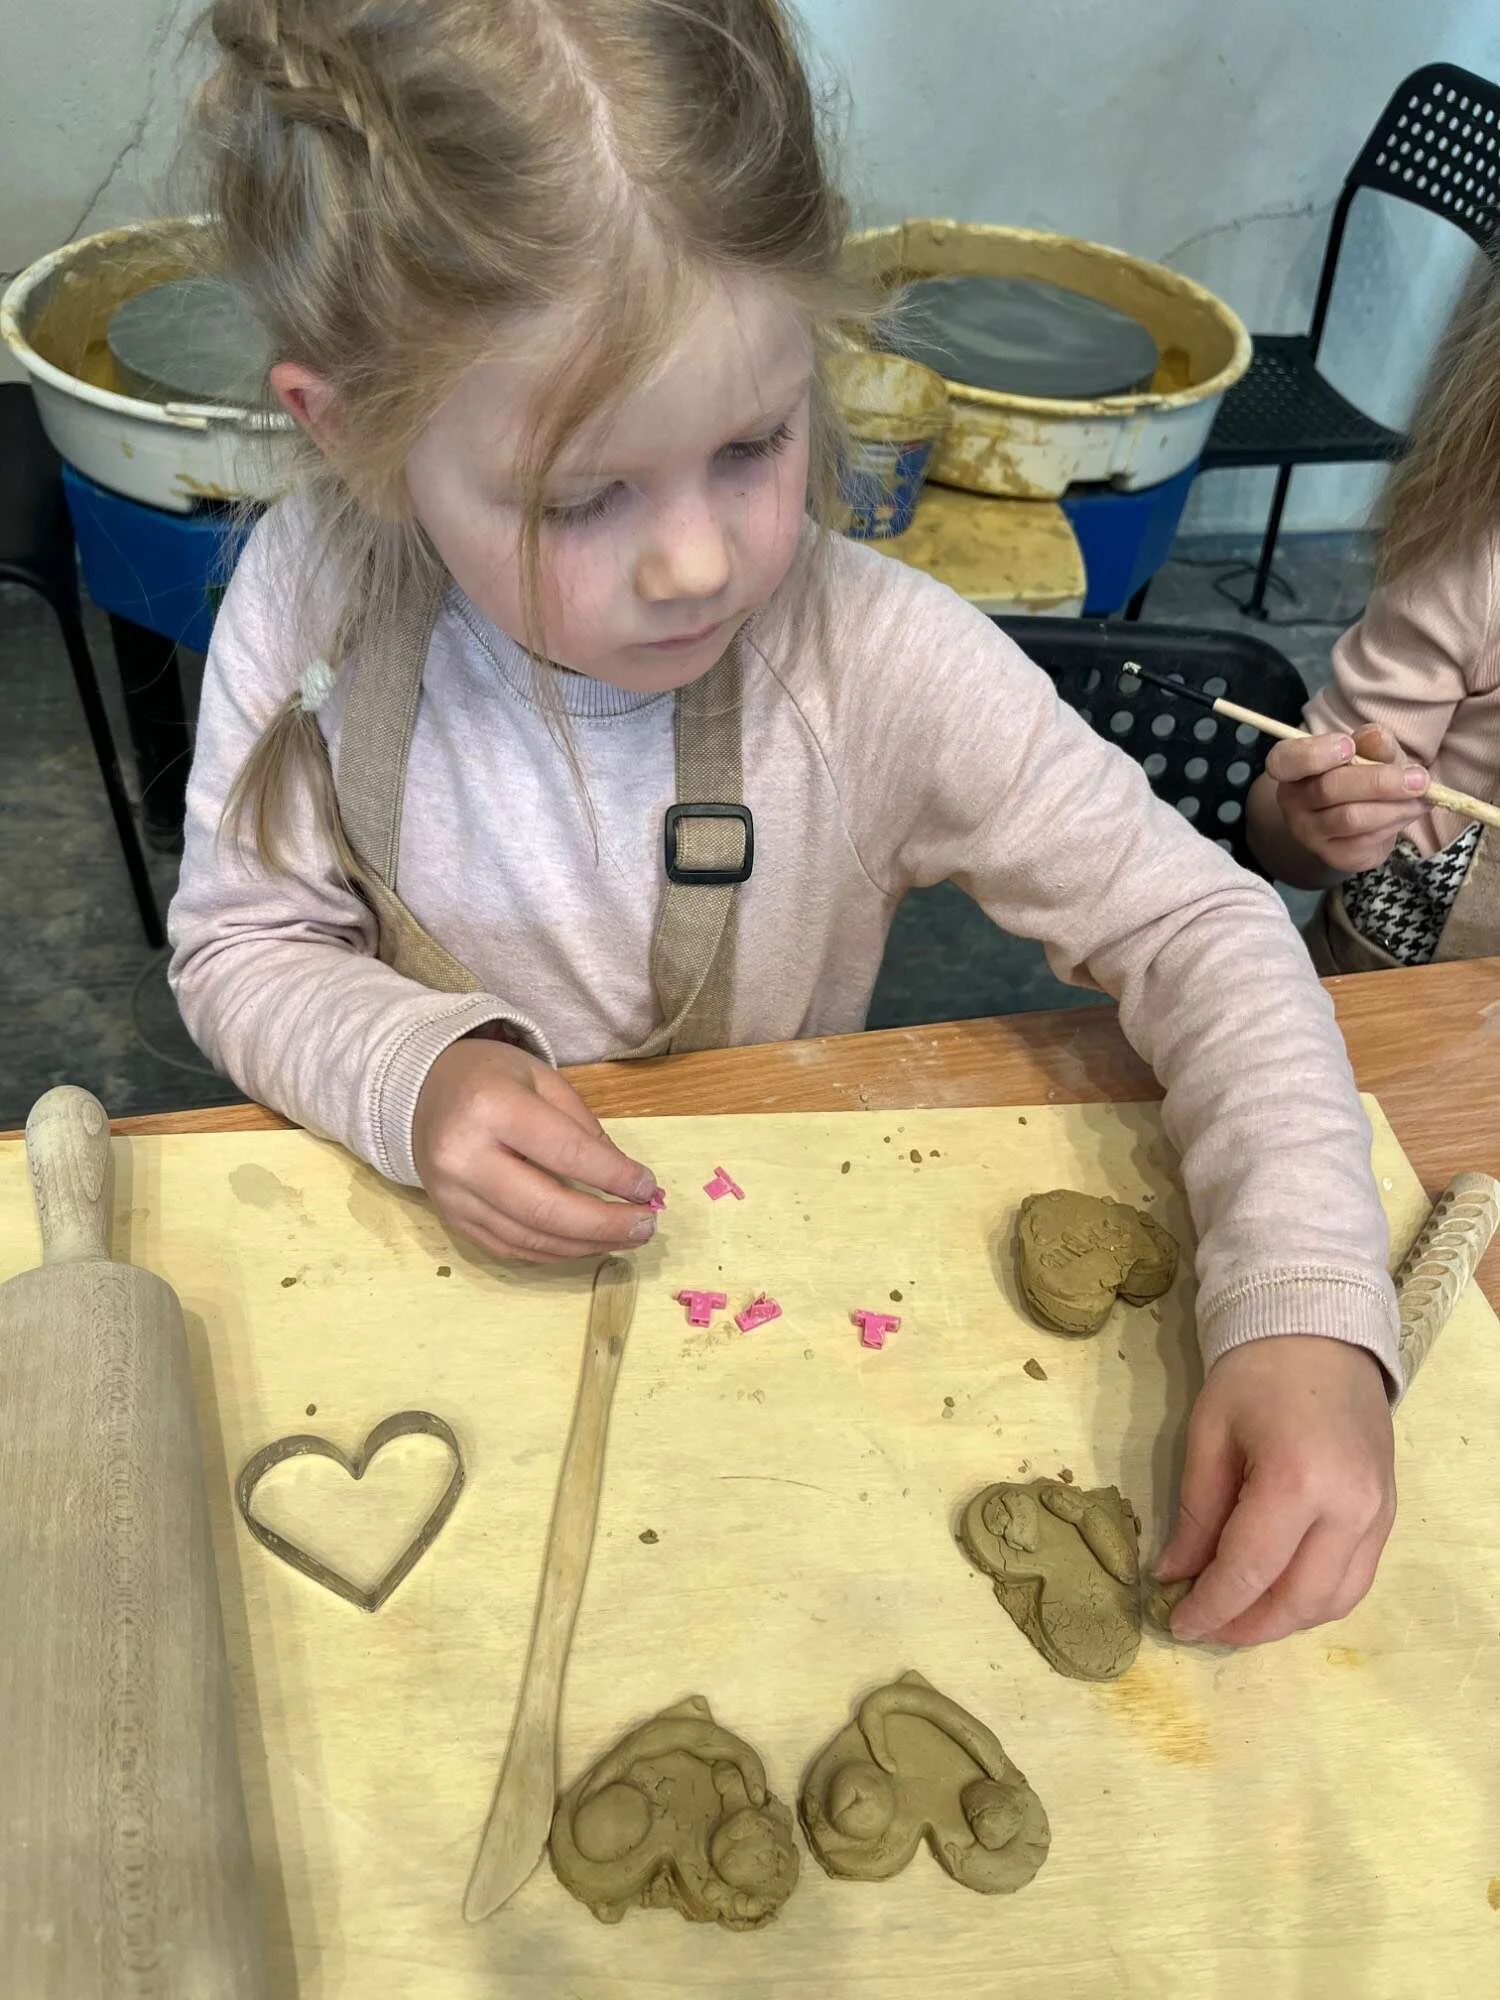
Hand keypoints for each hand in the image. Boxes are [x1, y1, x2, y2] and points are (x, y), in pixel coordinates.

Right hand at [412, 1037, 658, 1262]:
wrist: (419, 1092)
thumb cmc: (490, 1078)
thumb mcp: (542, 1079)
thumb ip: (584, 1127)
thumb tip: (628, 1181)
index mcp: (491, 1108)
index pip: (565, 1152)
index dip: (614, 1176)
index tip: (649, 1187)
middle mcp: (464, 1157)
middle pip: (546, 1209)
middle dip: (605, 1224)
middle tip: (647, 1226)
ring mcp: (453, 1196)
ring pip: (530, 1238)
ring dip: (586, 1245)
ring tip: (627, 1238)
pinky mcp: (452, 1220)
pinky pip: (511, 1249)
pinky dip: (555, 1252)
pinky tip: (587, 1243)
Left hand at [1154, 1336, 1394, 1646]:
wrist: (1320, 1333)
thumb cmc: (1254, 1376)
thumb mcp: (1209, 1436)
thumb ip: (1195, 1514)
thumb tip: (1174, 1576)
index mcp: (1298, 1480)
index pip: (1251, 1569)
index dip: (1212, 1606)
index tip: (1178, 1624)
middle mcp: (1350, 1507)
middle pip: (1298, 1599)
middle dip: (1246, 1625)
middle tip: (1204, 1627)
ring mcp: (1378, 1514)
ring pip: (1334, 1601)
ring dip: (1283, 1621)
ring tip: (1237, 1616)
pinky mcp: (1388, 1514)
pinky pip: (1355, 1579)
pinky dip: (1315, 1599)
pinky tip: (1276, 1593)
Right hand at [1266, 725, 1428, 873]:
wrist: (1361, 817)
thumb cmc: (1360, 774)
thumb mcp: (1369, 751)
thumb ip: (1372, 742)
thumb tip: (1375, 735)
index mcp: (1290, 766)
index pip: (1285, 760)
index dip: (1315, 753)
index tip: (1349, 745)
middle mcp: (1292, 802)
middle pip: (1328, 789)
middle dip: (1379, 782)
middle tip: (1419, 778)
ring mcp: (1309, 833)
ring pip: (1351, 818)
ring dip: (1394, 806)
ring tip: (1422, 795)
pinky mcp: (1334, 855)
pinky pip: (1365, 840)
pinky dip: (1395, 823)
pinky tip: (1410, 811)